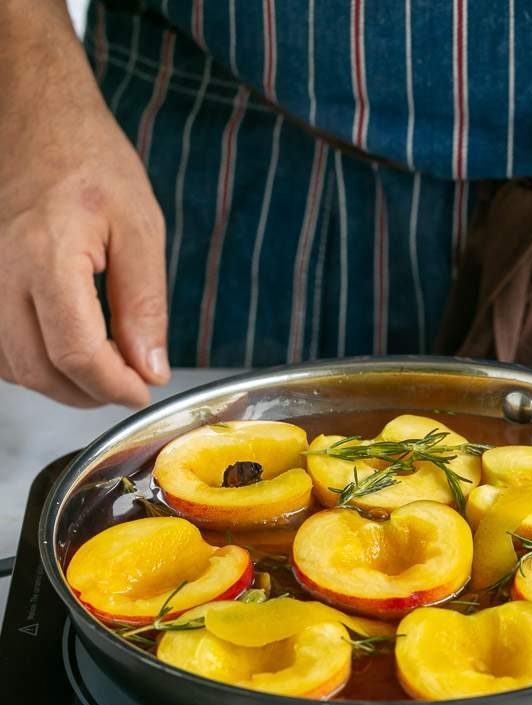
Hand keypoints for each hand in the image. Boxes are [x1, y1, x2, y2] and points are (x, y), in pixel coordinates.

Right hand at [0, 1, 169, 406]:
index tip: (142, 389)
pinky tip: (64, 350)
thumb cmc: (88, 160)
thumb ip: (145, 305)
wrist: (34, 118)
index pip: (76, 353)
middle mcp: (1, 272)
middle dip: (89, 392)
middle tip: (127, 382)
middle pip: (39, 369)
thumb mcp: (139, 228)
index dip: (113, 386)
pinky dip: (32, 363)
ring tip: (102, 368)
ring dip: (59, 382)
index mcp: (48, 255)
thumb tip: (150, 367)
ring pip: (13, 366)